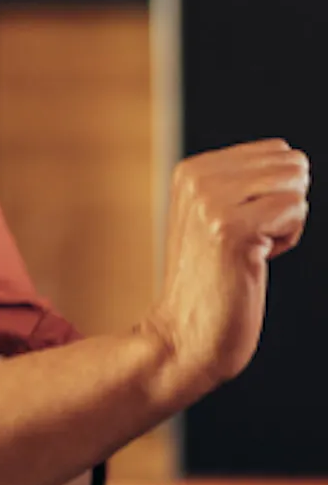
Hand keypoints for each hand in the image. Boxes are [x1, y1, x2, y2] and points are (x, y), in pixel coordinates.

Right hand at [141, 140, 309, 405]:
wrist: (185, 333)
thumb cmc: (214, 280)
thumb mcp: (218, 216)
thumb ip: (246, 182)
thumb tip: (299, 163)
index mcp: (191, 169)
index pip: (278, 151)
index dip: (275, 194)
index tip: (241, 228)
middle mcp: (197, 178)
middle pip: (292, 163)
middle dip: (285, 205)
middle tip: (248, 241)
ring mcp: (211, 201)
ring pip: (297, 184)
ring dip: (286, 223)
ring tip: (248, 250)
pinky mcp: (231, 228)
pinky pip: (296, 210)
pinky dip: (287, 240)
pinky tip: (253, 261)